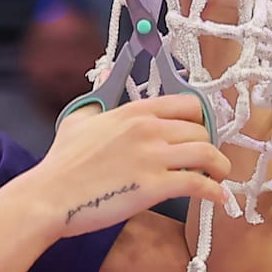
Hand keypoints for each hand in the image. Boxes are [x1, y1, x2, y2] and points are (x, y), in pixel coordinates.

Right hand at [36, 95, 228, 237]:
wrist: (51, 195)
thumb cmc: (62, 161)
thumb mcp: (78, 119)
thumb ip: (99, 95)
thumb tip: (107, 72)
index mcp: (133, 112)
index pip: (187, 104)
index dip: (198, 119)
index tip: (197, 132)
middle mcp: (147, 130)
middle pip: (201, 131)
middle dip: (207, 146)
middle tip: (203, 160)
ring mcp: (152, 158)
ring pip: (209, 155)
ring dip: (219, 168)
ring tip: (216, 178)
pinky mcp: (155, 187)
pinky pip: (200, 185)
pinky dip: (215, 193)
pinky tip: (217, 199)